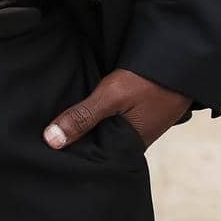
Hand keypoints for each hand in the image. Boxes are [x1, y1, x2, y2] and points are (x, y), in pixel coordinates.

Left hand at [43, 67, 190, 152]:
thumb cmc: (149, 81)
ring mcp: (134, 127)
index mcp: (127, 147)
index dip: (70, 154)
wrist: (180, 61)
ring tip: (52, 124)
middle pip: (95, 144)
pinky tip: (77, 109)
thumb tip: (51, 141)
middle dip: (73, 140)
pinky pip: (109, 118)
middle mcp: (131, 142)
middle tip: (41, 139)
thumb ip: (83, 117)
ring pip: (101, 130)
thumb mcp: (112, 97)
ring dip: (84, 125)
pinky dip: (94, 114)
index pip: (92, 158)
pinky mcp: (135, 112)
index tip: (43, 152)